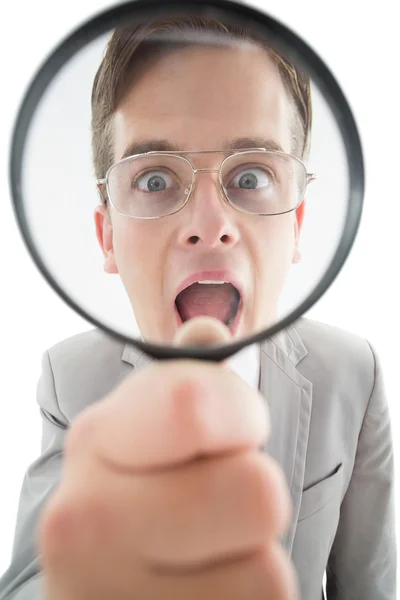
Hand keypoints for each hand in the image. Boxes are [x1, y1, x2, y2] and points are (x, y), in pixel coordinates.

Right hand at [39, 318, 298, 598]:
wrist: (103, 588)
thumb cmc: (137, 498)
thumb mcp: (146, 432)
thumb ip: (185, 383)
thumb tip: (210, 330)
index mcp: (96, 440)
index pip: (196, 404)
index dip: (242, 415)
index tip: (231, 431)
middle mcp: (87, 520)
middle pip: (258, 492)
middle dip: (251, 497)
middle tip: (211, 506)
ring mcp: (112, 598)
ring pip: (268, 573)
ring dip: (248, 560)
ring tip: (201, 557)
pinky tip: (199, 591)